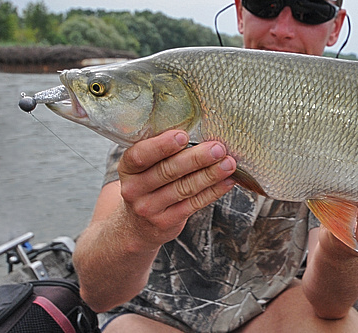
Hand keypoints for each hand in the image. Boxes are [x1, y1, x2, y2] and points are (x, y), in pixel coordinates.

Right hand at [117, 130, 235, 247]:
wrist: (137, 225)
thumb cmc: (149, 184)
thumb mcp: (145, 166)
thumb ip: (164, 151)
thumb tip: (202, 132)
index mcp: (127, 168)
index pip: (140, 155)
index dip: (161, 146)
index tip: (183, 136)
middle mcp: (134, 189)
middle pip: (168, 171)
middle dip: (196, 158)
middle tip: (218, 148)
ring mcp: (149, 208)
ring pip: (184, 188)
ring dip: (210, 174)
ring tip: (229, 164)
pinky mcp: (166, 222)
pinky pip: (193, 204)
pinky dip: (213, 191)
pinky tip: (227, 181)